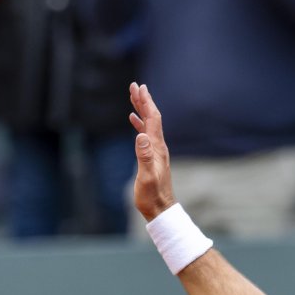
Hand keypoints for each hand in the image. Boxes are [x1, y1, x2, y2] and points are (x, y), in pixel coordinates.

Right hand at [128, 82, 177, 220]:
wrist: (160, 209)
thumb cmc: (152, 196)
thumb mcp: (146, 177)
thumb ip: (144, 156)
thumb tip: (140, 135)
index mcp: (157, 148)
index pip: (152, 119)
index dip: (146, 103)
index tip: (140, 88)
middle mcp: (158, 146)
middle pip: (152, 118)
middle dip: (143, 101)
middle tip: (135, 85)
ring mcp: (156, 151)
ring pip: (149, 124)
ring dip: (141, 109)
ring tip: (134, 97)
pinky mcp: (152, 156)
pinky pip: (146, 134)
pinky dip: (139, 123)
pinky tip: (133, 120)